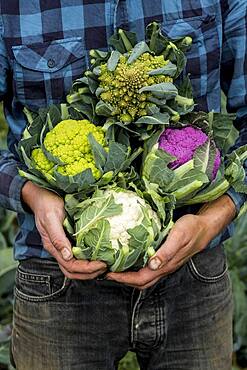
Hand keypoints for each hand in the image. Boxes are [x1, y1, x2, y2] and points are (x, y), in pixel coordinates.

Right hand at [21, 181, 106, 279]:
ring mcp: (64, 245)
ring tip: (104, 264)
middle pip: (73, 272)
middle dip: (90, 273)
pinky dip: (89, 259)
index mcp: (53, 247)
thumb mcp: (51, 218)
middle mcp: (59, 249)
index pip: (71, 266)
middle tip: (105, 267)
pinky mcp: (69, 239)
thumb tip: (67, 256)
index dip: (87, 268)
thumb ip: (57, 237)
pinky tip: (99, 255)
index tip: (101, 264)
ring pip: (76, 266)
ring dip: (90, 269)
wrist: (42, 195)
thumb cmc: (45, 204)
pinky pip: (79, 255)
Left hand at [107, 195, 235, 288]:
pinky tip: (129, 260)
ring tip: (114, 269)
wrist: (204, 227)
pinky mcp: (165, 259)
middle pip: (141, 282)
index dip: (124, 279)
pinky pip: (148, 269)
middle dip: (122, 280)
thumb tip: (152, 265)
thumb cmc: (191, 229)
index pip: (141, 278)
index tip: (108, 273)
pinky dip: (136, 268)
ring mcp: (165, 264)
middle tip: (106, 272)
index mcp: (166, 265)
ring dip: (128, 276)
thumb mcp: (179, 236)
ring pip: (144, 277)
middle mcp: (164, 268)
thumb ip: (166, 252)